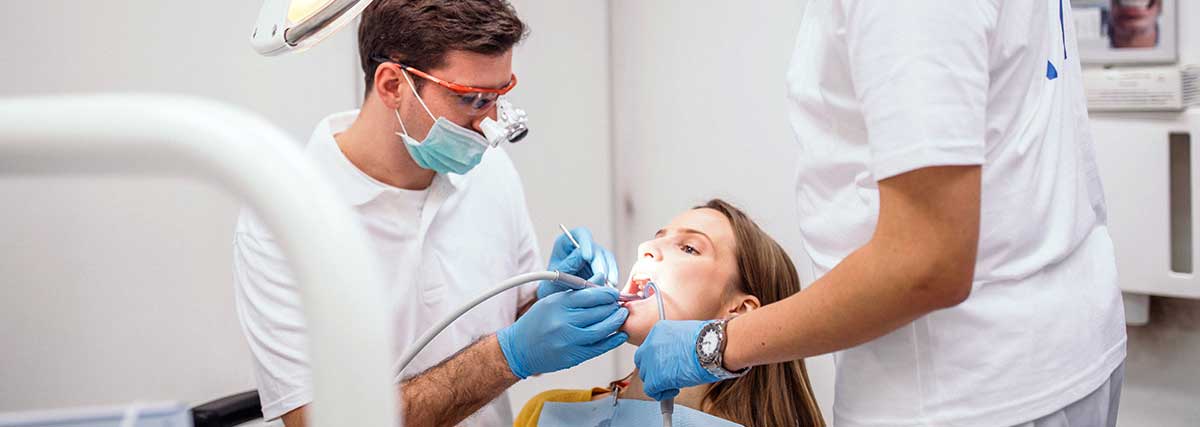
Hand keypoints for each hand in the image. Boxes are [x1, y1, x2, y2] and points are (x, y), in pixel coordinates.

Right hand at [497, 286, 628, 378]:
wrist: (519, 349)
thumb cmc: (535, 323)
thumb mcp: (552, 300)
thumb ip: (577, 291)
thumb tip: (600, 279)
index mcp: (558, 304)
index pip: (590, 295)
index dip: (607, 293)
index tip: (614, 293)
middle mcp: (564, 322)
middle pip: (599, 312)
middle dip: (613, 306)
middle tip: (619, 304)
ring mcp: (569, 341)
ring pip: (602, 329)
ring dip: (616, 321)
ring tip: (621, 315)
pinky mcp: (573, 356)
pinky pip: (599, 347)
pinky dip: (613, 340)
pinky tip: (621, 334)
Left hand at [538, 227, 618, 298]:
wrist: (555, 295)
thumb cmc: (551, 283)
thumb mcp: (555, 274)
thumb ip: (568, 265)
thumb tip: (585, 257)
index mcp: (567, 242)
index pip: (581, 234)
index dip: (586, 244)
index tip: (588, 257)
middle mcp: (583, 246)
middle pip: (596, 249)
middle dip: (600, 264)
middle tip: (601, 276)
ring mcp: (594, 256)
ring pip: (607, 259)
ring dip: (609, 271)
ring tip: (609, 285)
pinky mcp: (602, 267)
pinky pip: (611, 269)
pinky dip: (612, 278)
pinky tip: (611, 287)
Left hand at [633, 320, 719, 400]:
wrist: (712, 347)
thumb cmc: (708, 341)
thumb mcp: (685, 335)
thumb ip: (674, 345)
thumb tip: (674, 357)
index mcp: (659, 330)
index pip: (649, 348)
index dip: (657, 359)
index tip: (665, 365)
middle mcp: (651, 343)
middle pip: (642, 362)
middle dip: (653, 371)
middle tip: (667, 376)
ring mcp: (651, 361)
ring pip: (646, 377)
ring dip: (659, 382)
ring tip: (675, 383)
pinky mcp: (655, 378)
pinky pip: (651, 390)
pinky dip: (661, 393)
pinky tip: (674, 390)